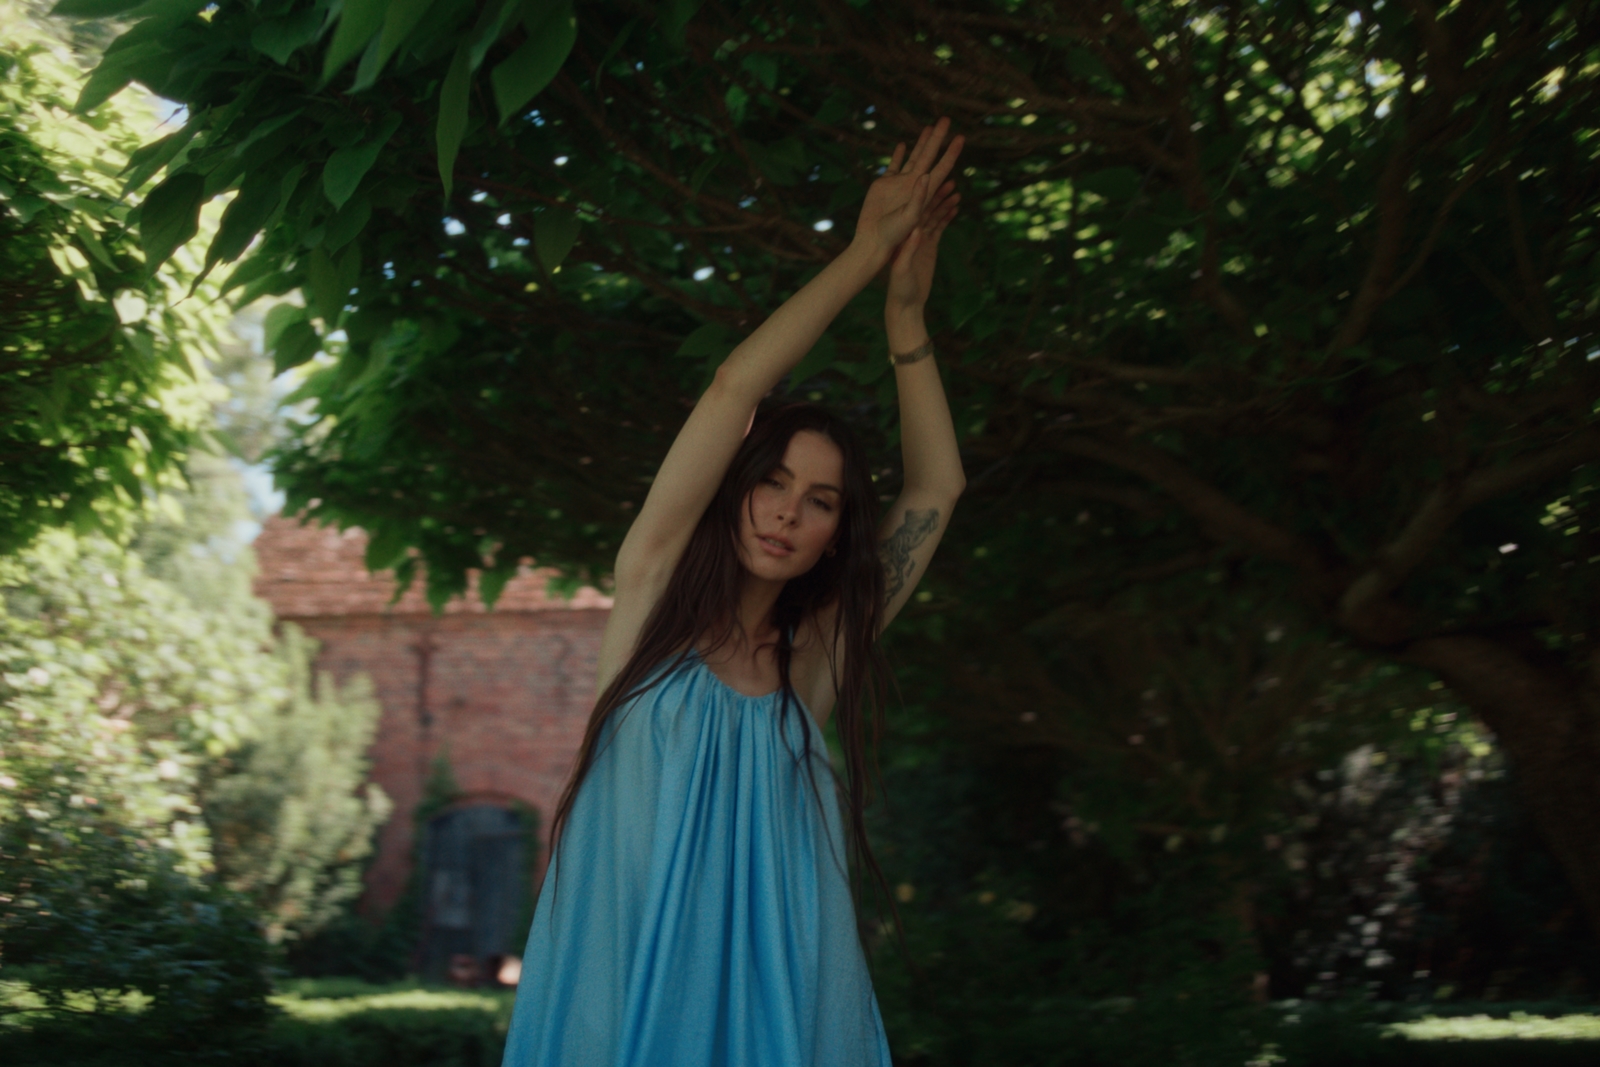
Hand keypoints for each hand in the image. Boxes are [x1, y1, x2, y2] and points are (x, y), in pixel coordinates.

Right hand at [851, 118, 963, 262]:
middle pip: (930, 156)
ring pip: (914, 158)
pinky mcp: (884, 185)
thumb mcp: (909, 217)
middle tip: (946, 119)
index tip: (961, 137)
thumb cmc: (894, 235)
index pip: (942, 167)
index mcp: (925, 191)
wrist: (872, 240)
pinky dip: (898, 155)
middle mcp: (914, 185)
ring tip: (929, 127)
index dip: (952, 153)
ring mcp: (900, 183)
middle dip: (938, 138)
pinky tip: (903, 144)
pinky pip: (894, 166)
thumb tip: (925, 175)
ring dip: (921, 143)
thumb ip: (918, 198)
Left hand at [886, 185, 958, 313]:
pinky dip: (946, 217)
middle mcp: (911, 235)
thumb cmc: (900, 288)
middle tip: (951, 181)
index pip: (915, 211)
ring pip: (934, 217)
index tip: (935, 182)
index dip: (925, 196)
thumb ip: (910, 249)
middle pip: (926, 210)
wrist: (906, 304)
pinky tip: (955, 207)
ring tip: (956, 191)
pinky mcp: (929, 248)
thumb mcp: (903, 268)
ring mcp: (921, 240)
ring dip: (944, 204)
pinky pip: (939, 228)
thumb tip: (916, 230)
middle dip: (938, 195)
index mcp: (904, 237)